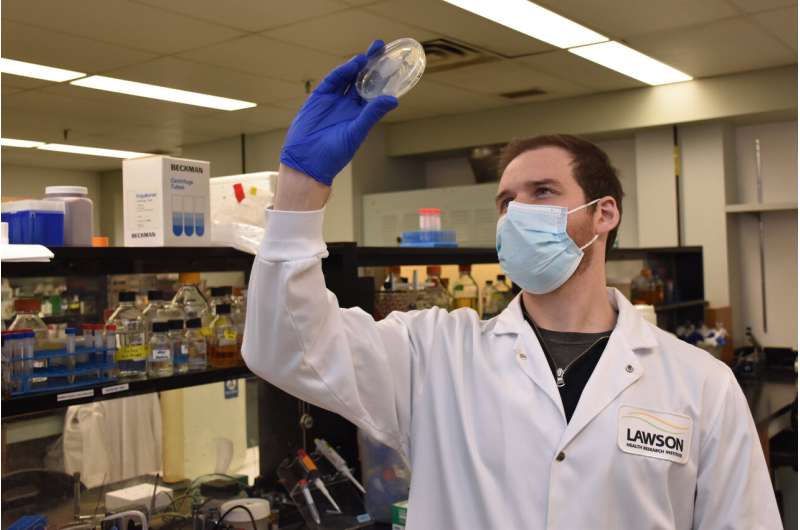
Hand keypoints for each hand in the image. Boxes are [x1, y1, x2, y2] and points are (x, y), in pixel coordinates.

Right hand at [280, 40, 398, 185]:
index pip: (375, 92)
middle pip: (362, 80)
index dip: (383, 78)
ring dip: (358, 64)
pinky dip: (343, 71)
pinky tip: (354, 63)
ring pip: (348, 77)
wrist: (307, 161)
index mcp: (361, 116)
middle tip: (381, 46)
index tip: (393, 64)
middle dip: (371, 64)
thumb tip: (393, 99)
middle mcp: (349, 106)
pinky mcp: (319, 98)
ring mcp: (334, 101)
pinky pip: (333, 81)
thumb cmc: (334, 154)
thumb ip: (372, 114)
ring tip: (370, 52)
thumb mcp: (356, 132)